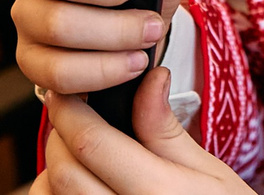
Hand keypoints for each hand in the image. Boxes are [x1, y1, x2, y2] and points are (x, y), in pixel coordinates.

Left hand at [37, 79, 249, 194]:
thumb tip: (151, 79)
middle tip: (73, 117)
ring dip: (54, 170)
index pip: (91, 143)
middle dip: (59, 135)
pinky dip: (57, 193)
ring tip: (78, 155)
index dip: (70, 109)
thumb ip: (165, 130)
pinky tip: (82, 183)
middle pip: (64, 170)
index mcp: (155, 192)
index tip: (67, 92)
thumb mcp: (210, 172)